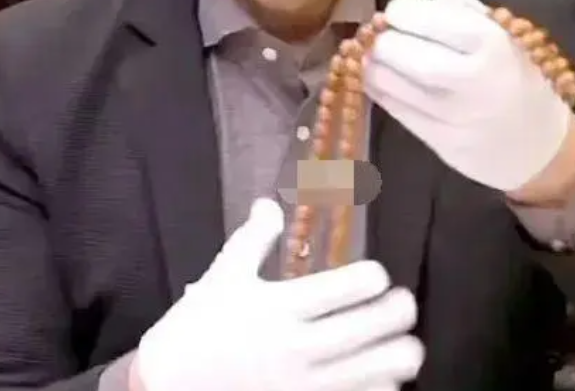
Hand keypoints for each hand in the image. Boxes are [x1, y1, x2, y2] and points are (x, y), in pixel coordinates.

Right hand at [136, 199, 423, 390]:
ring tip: (406, 346)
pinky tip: (382, 381)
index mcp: (280, 306)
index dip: (373, 277)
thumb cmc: (198, 326)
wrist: (168, 386)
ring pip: (374, 374)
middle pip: (369, 329)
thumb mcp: (225, 276)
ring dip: (399, 358)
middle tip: (406, 304)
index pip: (346, 288)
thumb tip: (270, 202)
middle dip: (399, 313)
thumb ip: (254, 238)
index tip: (378, 274)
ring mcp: (304, 387)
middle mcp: (298, 347)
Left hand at [364, 0, 571, 191]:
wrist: (540, 145)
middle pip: (396, 51)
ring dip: (373, 64)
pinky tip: (382, 80)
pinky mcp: (439, 143)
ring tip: (377, 56)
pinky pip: (394, 110)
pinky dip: (379, 90)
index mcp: (489, 42)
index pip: (422, 17)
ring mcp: (452, 115)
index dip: (400, 10)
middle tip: (382, 36)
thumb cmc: (519, 78)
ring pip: (386, 82)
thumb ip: (469, 10)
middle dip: (381, 39)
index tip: (398, 12)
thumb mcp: (506, 36)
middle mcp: (469, 78)